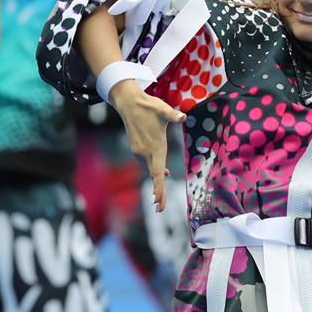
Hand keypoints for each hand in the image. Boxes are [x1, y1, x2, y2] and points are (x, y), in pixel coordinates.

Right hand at [110, 80, 184, 211]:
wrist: (128, 102)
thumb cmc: (148, 106)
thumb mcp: (162, 109)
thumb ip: (173, 115)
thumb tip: (183, 116)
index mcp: (154, 147)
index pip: (157, 171)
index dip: (158, 187)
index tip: (158, 201)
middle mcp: (145, 152)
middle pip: (153, 176)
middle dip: (157, 192)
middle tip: (160, 208)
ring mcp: (139, 151)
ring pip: (150, 169)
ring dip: (156, 182)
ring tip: (160, 197)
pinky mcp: (137, 148)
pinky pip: (147, 163)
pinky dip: (154, 170)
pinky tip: (164, 171)